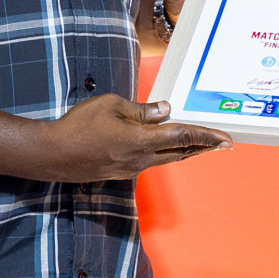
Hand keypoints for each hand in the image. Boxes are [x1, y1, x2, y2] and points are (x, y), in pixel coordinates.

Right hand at [44, 95, 230, 181]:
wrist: (53, 155)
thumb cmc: (79, 126)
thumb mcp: (112, 105)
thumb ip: (142, 110)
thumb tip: (165, 110)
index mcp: (141, 140)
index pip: (182, 136)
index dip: (206, 136)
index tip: (225, 139)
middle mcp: (141, 159)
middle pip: (181, 152)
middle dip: (204, 147)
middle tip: (224, 143)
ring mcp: (131, 168)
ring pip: (168, 158)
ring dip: (187, 151)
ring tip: (203, 145)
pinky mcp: (122, 171)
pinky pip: (152, 161)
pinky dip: (167, 153)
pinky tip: (168, 146)